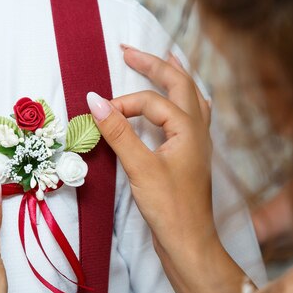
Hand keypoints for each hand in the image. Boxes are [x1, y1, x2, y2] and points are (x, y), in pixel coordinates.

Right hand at [88, 49, 213, 252]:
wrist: (189, 243)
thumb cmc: (170, 208)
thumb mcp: (140, 167)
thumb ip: (118, 132)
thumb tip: (94, 99)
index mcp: (189, 128)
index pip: (152, 102)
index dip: (123, 103)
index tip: (98, 112)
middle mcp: (198, 130)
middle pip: (181, 84)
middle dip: (155, 64)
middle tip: (129, 50)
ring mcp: (197, 143)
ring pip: (191, 98)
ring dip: (175, 77)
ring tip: (165, 59)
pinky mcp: (190, 156)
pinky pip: (190, 115)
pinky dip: (181, 101)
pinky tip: (177, 105)